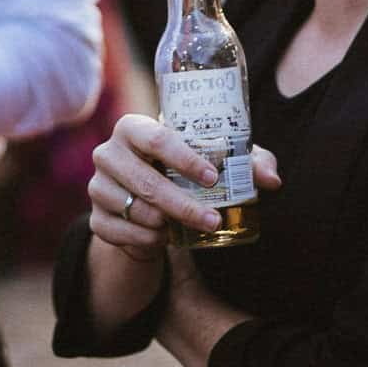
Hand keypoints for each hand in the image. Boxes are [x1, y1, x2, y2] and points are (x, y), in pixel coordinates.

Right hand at [87, 115, 281, 262]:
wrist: (145, 199)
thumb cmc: (183, 169)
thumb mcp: (214, 161)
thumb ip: (246, 163)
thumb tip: (272, 180)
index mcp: (134, 127)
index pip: (158, 138)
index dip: (186, 159)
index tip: (213, 178)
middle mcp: (108, 152)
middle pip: (147, 181)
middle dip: (184, 205)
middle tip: (213, 220)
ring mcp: (97, 186)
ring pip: (136, 210)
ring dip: (166, 223)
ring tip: (186, 224)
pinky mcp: (95, 218)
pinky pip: (123, 234)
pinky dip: (148, 239)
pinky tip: (164, 237)